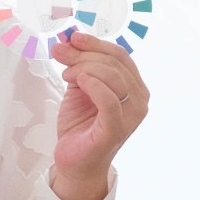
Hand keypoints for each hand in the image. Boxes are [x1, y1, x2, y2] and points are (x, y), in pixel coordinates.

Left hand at [49, 34, 149, 199]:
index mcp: (134, 87)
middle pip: (115, 64)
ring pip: (113, 77)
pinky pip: (109, 101)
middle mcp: (139, 100)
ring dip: (84, 68)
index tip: (72, 37)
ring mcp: (131, 116)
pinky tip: (77, 80)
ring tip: (65, 73)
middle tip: (60, 51)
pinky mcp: (116, 130)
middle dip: (85, 53)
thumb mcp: (79, 88)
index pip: (120, 56)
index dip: (95, 43)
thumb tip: (67, 39)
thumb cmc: (80, 126)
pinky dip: (93, 85)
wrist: (74, 162)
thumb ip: (79, 65)